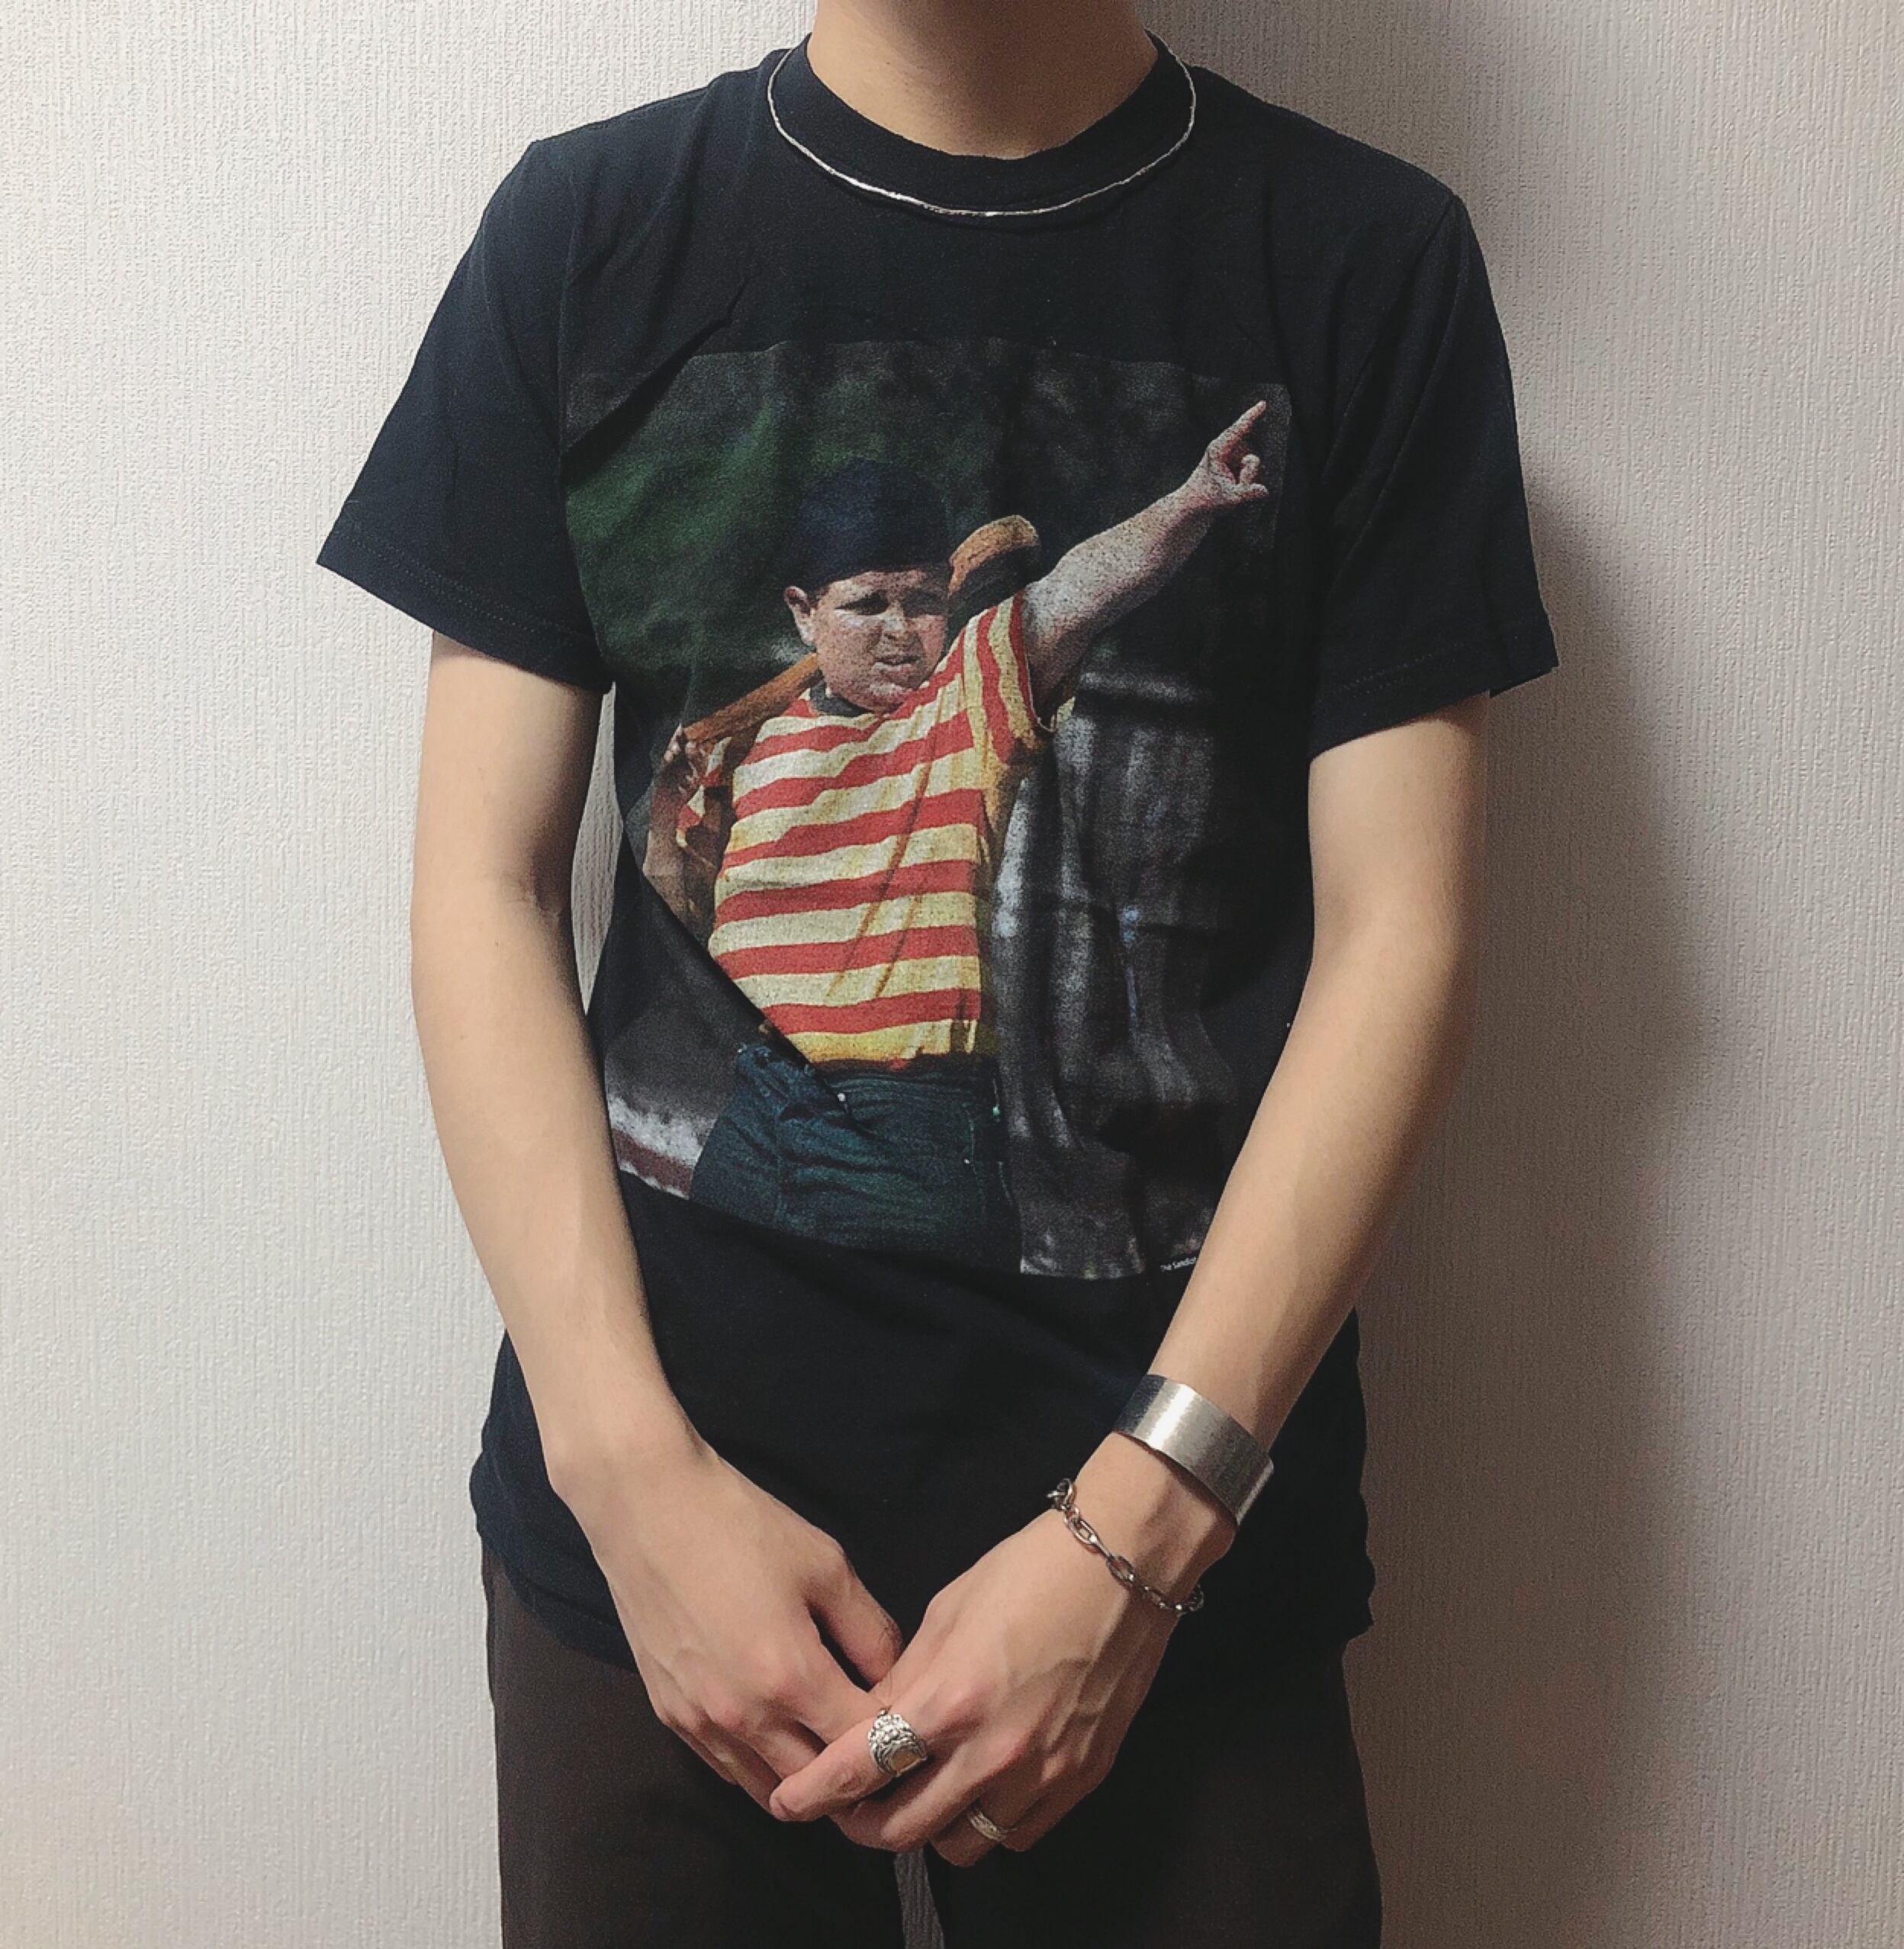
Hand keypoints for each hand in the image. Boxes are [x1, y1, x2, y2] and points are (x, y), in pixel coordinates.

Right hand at [553, 1426, 904, 1815]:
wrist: (648, 1509)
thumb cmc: (742, 1527)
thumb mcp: (826, 1565)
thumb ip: (870, 1630)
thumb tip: (896, 1678)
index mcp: (791, 1676)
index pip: (862, 1744)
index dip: (895, 1741)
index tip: (913, 1727)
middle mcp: (744, 1716)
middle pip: (815, 1784)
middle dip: (852, 1775)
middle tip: (877, 1753)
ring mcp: (700, 1722)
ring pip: (768, 1790)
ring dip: (806, 1782)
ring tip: (833, 1757)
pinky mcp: (670, 1716)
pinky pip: (727, 1769)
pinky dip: (761, 1768)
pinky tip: (780, 1738)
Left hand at [766, 1442, 1231, 1862]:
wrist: (1122, 1566)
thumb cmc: (1030, 1571)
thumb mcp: (947, 1610)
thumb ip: (906, 1677)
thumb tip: (873, 1720)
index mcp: (951, 1698)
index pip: (861, 1769)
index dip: (814, 1794)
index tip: (788, 1802)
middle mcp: (993, 1750)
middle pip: (903, 1828)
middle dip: (863, 1825)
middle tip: (850, 1807)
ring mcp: (1041, 1773)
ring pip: (960, 1844)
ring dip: (928, 1828)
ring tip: (921, 1794)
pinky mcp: (1080, 1779)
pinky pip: (1015, 1835)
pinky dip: (986, 1822)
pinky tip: (980, 1787)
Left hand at [1180, 398, 1275, 512]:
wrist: (1194, 504)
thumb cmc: (1206, 500)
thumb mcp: (1229, 499)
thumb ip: (1247, 493)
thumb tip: (1263, 491)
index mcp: (1218, 449)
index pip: (1239, 430)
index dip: (1252, 416)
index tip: (1262, 404)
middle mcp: (1225, 448)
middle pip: (1253, 459)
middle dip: (1249, 476)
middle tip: (1232, 489)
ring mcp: (1232, 454)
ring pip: (1254, 465)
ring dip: (1246, 479)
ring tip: (1229, 487)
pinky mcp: (1236, 460)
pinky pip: (1253, 470)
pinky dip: (1247, 480)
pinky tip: (1233, 485)